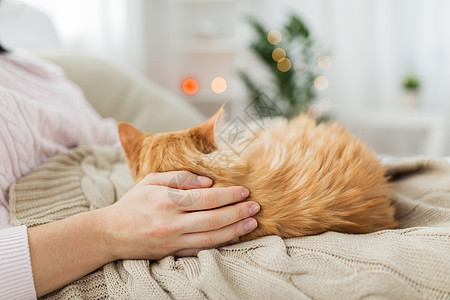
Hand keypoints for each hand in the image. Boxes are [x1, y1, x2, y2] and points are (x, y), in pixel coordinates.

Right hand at [98, 171, 259, 259]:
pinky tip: (234, 237)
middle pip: (213, 218)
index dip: (228, 195)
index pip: (205, 198)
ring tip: (252, 223)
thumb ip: (180, 178)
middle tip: (255, 206)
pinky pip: (202, 249)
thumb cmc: (133, 203)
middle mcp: (171, 222)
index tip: (244, 191)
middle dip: (238, 212)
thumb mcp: (151, 181)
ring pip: (211, 237)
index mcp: (166, 201)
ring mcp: (173, 240)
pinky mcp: (173, 253)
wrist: (110, 233)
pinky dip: (220, 244)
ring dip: (235, 230)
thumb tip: (208, 182)